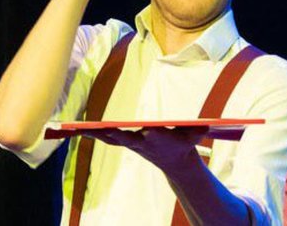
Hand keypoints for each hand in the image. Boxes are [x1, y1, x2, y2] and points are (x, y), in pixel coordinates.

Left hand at [78, 126, 208, 171]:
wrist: (175, 162)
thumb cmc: (184, 144)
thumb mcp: (194, 137)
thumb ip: (198, 131)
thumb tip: (208, 125)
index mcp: (158, 139)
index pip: (153, 134)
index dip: (152, 132)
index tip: (150, 129)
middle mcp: (141, 142)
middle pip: (124, 137)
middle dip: (113, 133)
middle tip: (99, 128)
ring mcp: (131, 144)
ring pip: (110, 138)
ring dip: (95, 133)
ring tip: (77, 127)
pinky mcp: (126, 143)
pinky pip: (107, 137)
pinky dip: (94, 133)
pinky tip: (80, 129)